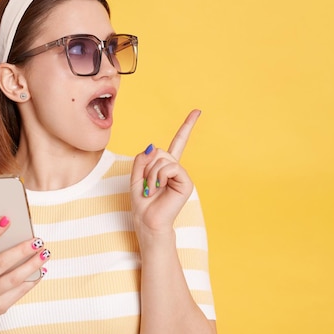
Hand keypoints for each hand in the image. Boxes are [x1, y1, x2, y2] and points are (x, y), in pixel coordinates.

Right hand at [0, 216, 49, 321]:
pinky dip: (33, 279)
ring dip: (32, 264)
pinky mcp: (0, 306)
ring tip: (45, 252)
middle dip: (22, 250)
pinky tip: (42, 269)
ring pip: (14, 278)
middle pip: (2, 262)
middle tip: (37, 240)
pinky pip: (21, 291)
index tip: (7, 219)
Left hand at [130, 109, 200, 236]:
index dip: (187, 127)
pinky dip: (159, 177)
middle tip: (147, 185)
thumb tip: (153, 147)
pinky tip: (159, 188)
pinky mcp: (186, 182)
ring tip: (152, 189)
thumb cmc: (142, 203)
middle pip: (160, 150)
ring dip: (151, 174)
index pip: (178, 142)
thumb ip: (142, 159)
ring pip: (163, 159)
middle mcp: (175, 168)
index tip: (197, 111)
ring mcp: (182, 175)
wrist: (148, 221)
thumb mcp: (135, 176)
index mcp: (165, 166)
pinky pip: (170, 167)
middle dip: (147, 166)